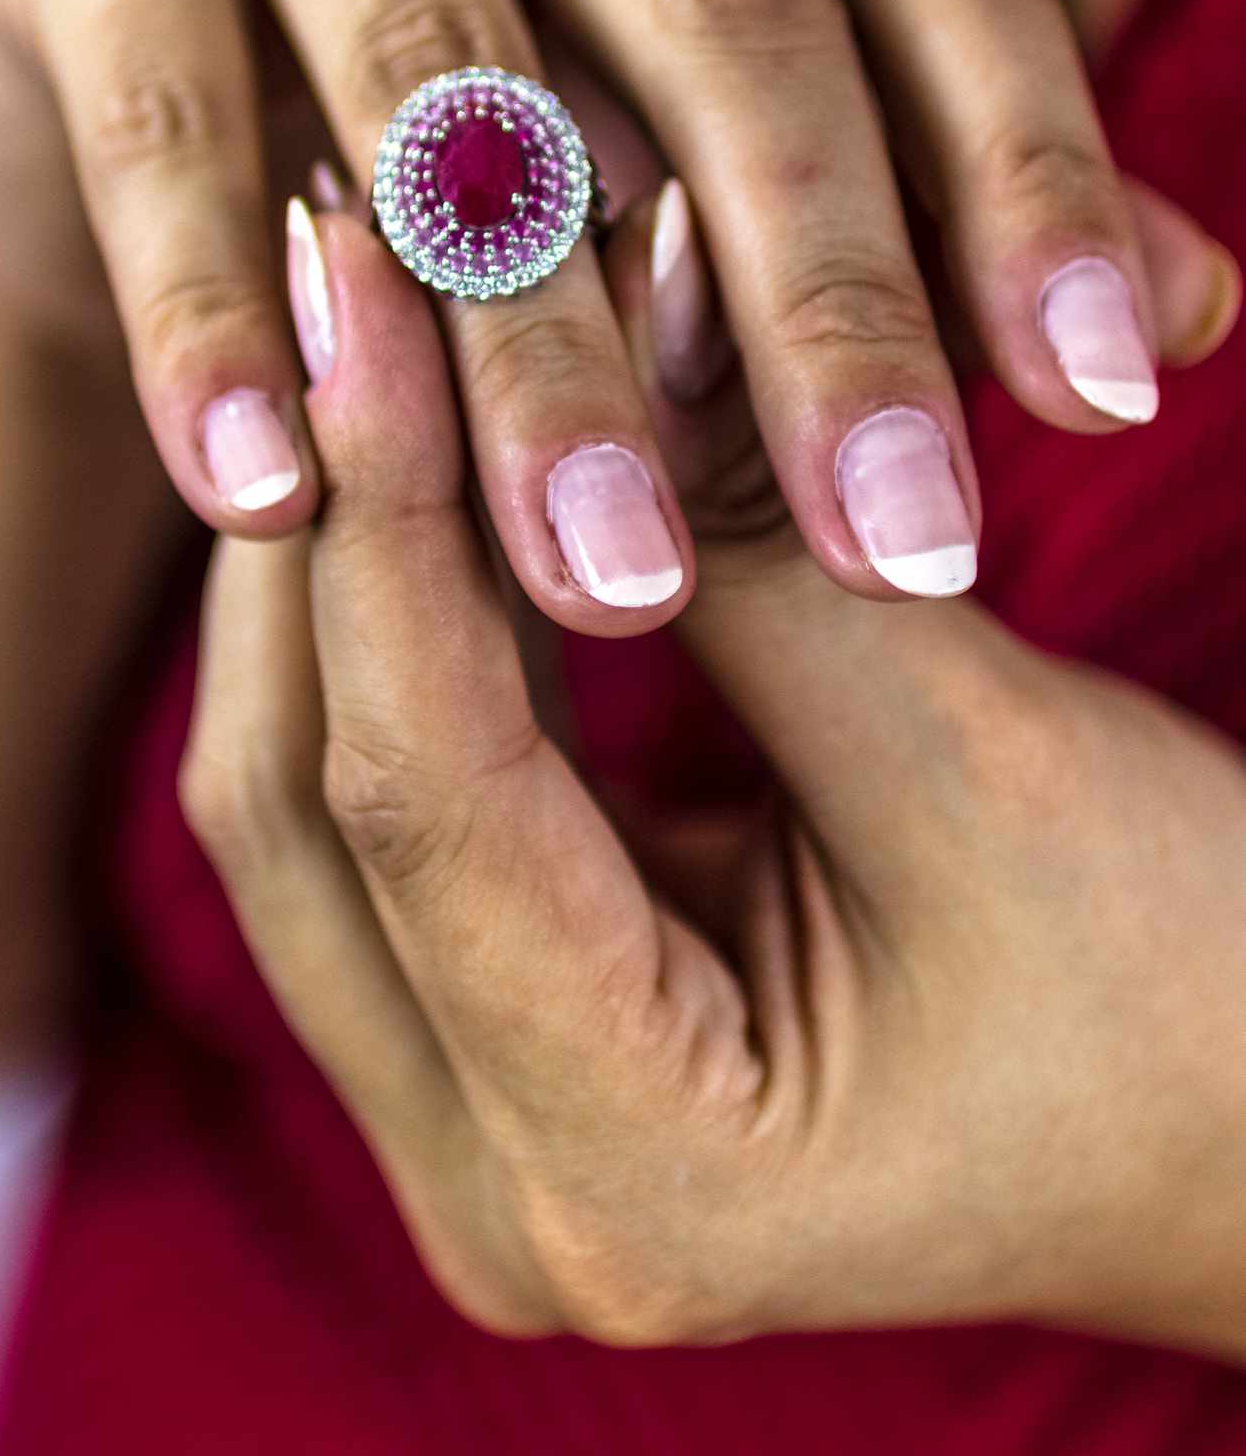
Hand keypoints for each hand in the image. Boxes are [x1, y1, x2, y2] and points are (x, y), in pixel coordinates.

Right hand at [0, 0, 1237, 624]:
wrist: (127, 28)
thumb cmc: (488, 87)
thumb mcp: (704, 114)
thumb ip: (924, 194)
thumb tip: (1192, 321)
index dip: (1028, 164)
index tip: (1108, 398)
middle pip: (712, 11)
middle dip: (814, 302)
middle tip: (900, 556)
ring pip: (445, 87)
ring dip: (531, 356)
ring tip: (610, 596)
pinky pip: (167, 123)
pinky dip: (220, 317)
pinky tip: (272, 509)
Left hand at [183, 194, 1245, 1357]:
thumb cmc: (1198, 988)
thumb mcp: (987, 759)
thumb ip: (761, 539)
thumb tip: (604, 269)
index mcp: (634, 1179)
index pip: (419, 788)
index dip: (386, 499)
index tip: (368, 263)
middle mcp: (508, 1202)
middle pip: (299, 800)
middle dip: (321, 509)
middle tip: (338, 253)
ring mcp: (487, 1133)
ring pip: (308, 791)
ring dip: (338, 549)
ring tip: (358, 313)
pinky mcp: (508, 1043)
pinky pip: (388, 798)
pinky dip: (403, 618)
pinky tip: (416, 442)